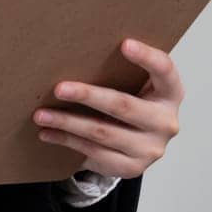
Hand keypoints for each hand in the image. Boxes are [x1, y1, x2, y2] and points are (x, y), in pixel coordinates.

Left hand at [31, 38, 183, 177]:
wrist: (139, 143)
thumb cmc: (133, 101)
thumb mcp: (137, 85)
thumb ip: (122, 69)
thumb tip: (78, 48)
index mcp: (170, 93)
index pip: (165, 70)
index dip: (147, 57)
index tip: (125, 44)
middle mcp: (166, 122)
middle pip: (123, 105)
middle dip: (87, 95)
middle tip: (59, 88)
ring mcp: (150, 149)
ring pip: (102, 132)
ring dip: (68, 122)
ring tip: (41, 114)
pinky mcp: (132, 167)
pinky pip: (94, 152)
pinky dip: (68, 141)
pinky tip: (48, 133)